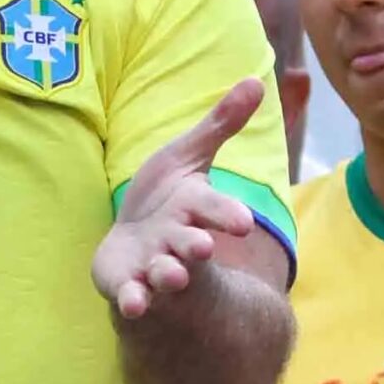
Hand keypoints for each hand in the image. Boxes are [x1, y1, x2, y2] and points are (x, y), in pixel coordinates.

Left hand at [97, 80, 268, 317]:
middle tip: (203, 247)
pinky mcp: (129, 286)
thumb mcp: (189, 156)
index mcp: (195, 209)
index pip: (215, 211)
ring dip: (168, 274)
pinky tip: (131, 304)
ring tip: (170, 275)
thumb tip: (255, 80)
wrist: (135, 247)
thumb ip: (220, 125)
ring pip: (165, 273)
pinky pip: (133, 296)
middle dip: (196, 245)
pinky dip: (134, 301)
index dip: (227, 216)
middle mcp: (179, 240)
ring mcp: (155, 267)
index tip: (243, 223)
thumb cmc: (167, 199)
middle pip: (191, 244)